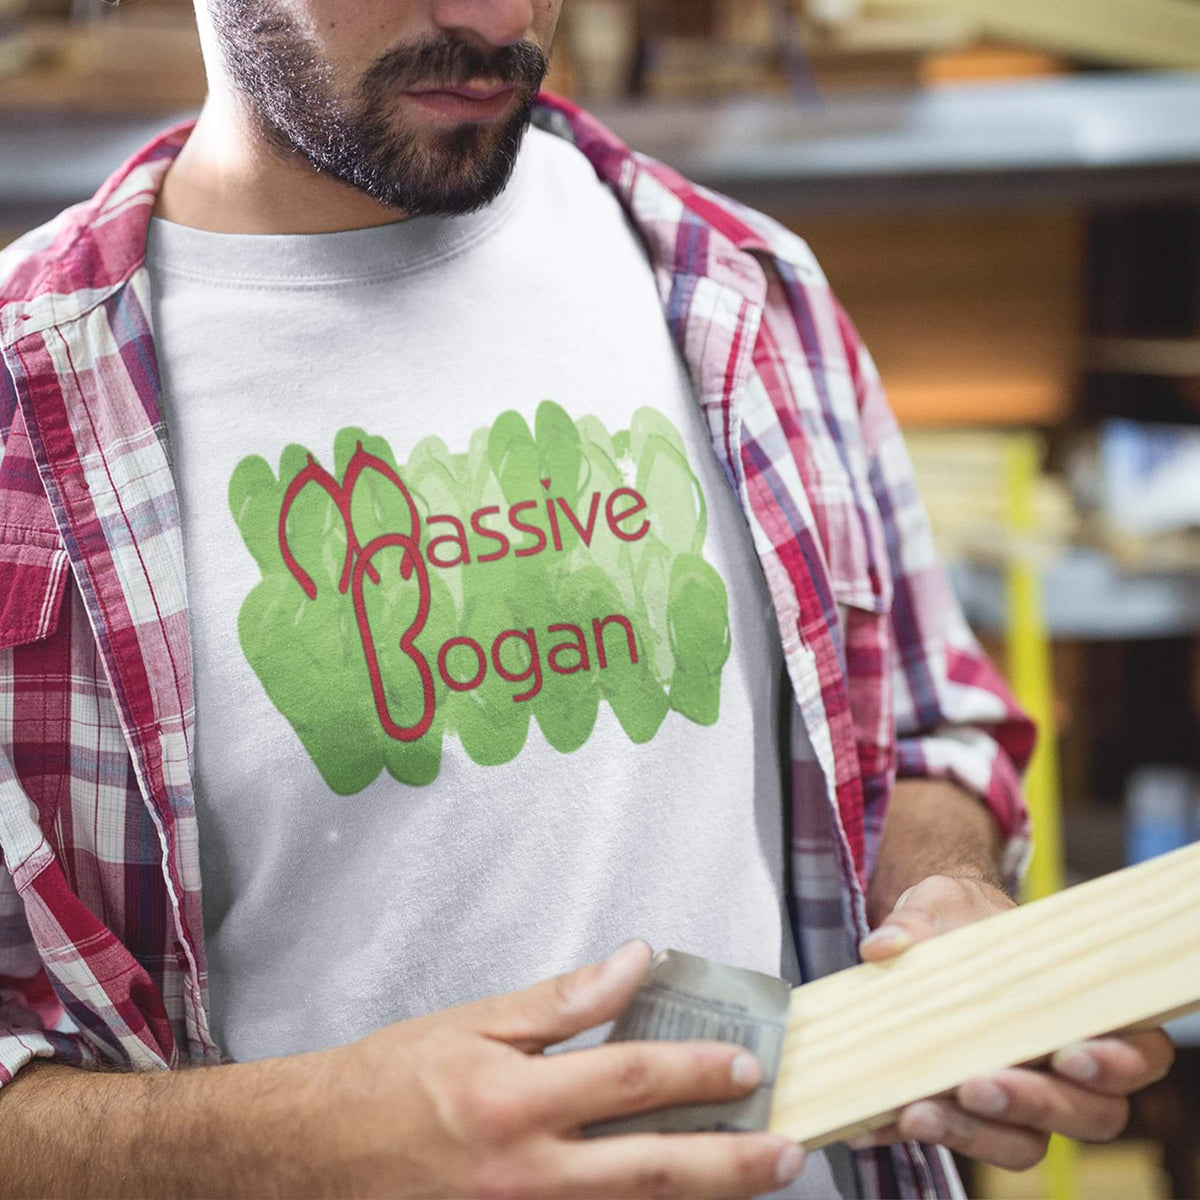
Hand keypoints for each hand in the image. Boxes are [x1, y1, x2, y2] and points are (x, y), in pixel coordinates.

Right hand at [315, 941, 806, 1197]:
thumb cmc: (392, 1080)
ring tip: (757, 1180)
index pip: (629, 1079)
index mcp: (513, 1101)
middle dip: (731, 1163)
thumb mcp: (474, 1021)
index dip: (696, 1071)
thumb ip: (562, 1000)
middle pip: (651, 1171)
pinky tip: (675, 1198)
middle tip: (788, 1148)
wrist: (317, 1155)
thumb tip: (636, 963)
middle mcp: (524, 1174)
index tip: (745, 1064)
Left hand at [851, 875, 1175, 1168]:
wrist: (921, 935)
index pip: (1138, 1053)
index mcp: (1085, 1009)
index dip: (1119, 1064)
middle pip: (1088, 1115)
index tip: (1069, 1056)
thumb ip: (918, 921)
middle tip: (976, 1087)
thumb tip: (883, 946)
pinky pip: (954, 1137)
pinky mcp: (965, 1112)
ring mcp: (1019, 1095)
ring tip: (917, 1112)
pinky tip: (874, 1118)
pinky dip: (914, 1131)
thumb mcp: (940, 902)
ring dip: (974, 1135)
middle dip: (1037, 1106)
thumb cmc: (955, 917)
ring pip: (1024, 1143)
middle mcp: (1063, 1066)